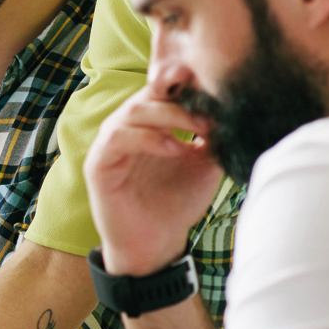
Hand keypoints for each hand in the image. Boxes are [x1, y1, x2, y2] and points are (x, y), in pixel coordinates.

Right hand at [85, 83, 221, 274]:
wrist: (157, 244)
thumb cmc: (177, 203)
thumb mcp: (204, 165)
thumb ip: (212, 137)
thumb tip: (231, 110)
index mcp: (148, 123)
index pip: (161, 90)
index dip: (183, 83)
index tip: (213, 84)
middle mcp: (126, 127)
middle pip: (148, 94)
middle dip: (181, 98)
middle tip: (212, 111)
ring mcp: (109, 143)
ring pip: (133, 111)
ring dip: (169, 115)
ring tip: (200, 128)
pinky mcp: (98, 163)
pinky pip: (118, 137)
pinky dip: (149, 138)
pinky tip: (176, 149)